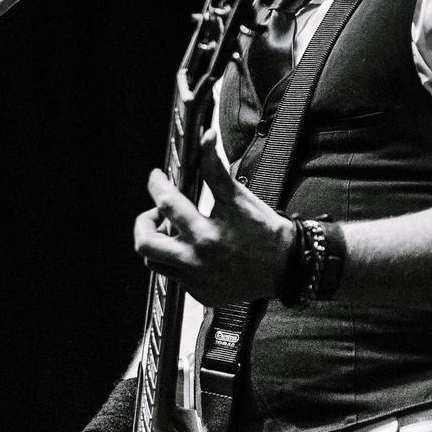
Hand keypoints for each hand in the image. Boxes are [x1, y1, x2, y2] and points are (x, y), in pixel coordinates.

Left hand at [133, 130, 295, 303]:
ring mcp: (196, 281)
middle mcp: (196, 261)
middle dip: (144, 222)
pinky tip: (190, 249)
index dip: (156, 185)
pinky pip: (173, 277)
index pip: (166, 203)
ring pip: (154, 262)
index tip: (157, 178)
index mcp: (206, 235)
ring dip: (157, 243)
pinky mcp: (200, 293)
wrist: (286, 267)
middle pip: (145, 244)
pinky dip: (175, 260)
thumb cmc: (265, 232)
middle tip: (156, 212)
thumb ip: (215, 168)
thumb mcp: (239, 197)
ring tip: (173, 230)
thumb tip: (206, 138)